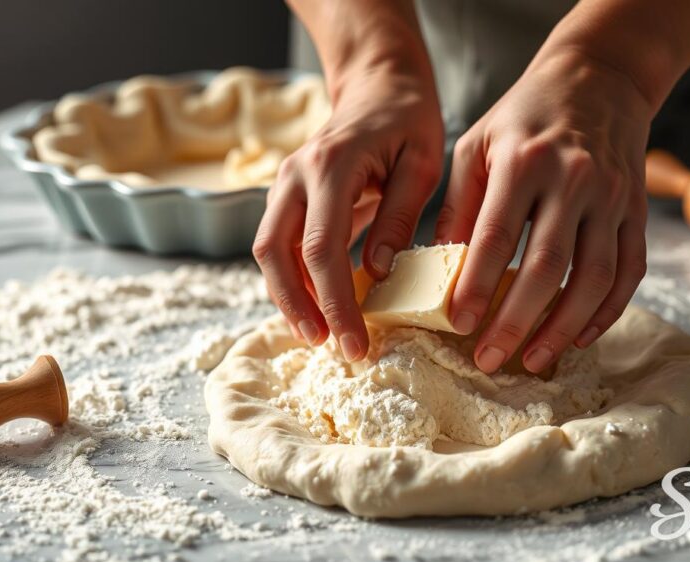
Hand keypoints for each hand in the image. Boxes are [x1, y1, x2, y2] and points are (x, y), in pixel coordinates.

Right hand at [253, 65, 443, 361]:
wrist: (379, 86)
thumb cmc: (407, 122)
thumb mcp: (422, 164)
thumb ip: (401, 216)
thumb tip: (377, 273)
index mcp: (330, 167)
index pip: (321, 248)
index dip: (335, 301)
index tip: (355, 342)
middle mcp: (294, 176)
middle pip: (275, 254)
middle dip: (297, 307)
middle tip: (328, 346)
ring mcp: (284, 184)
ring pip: (267, 252)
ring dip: (288, 297)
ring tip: (320, 335)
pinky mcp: (286, 196)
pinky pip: (277, 245)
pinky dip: (291, 279)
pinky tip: (316, 307)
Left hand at [435, 49, 652, 374]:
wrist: (600, 78)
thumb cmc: (526, 115)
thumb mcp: (476, 145)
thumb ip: (458, 204)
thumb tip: (438, 267)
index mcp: (524, 162)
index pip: (496, 237)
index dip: (475, 286)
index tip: (457, 325)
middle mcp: (574, 181)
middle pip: (547, 267)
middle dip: (516, 322)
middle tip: (488, 359)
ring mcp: (612, 197)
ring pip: (594, 277)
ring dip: (563, 328)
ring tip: (534, 360)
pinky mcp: (637, 210)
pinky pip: (629, 270)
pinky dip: (608, 310)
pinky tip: (581, 336)